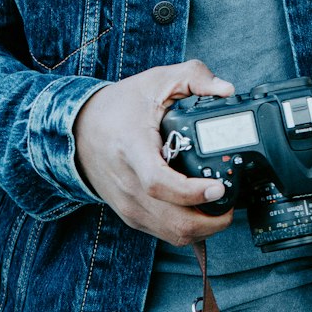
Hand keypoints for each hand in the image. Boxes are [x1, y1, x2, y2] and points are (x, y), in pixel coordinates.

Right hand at [73, 59, 235, 245]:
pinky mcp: (131, 215)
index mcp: (133, 149)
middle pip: (173, 221)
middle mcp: (128, 184)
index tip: (218, 186)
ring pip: (172, 234)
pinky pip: (164, 234)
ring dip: (203, 228)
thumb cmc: (119, 106)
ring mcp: (129, 205)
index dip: (192, 192)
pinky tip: (202, 212)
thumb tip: (227, 89)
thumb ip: (194, 76)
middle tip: (231, 202)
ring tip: (221, 207)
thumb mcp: (157, 80)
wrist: (80, 129)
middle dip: (210, 221)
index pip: (158, 182)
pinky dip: (188, 229)